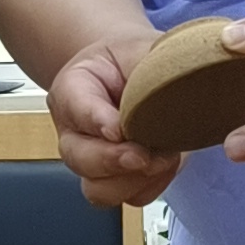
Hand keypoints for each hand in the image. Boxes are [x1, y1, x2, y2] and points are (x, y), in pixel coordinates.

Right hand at [44, 36, 179, 208]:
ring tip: (163, 157)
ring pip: (99, 189)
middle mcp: (74, 131)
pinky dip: (151, 186)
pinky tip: (165, 163)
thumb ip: (150, 64)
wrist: (132, 72)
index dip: (97, 121)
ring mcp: (92, 160)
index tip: (117, 129)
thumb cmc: (131, 60)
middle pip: (79, 158)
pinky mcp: (118, 179)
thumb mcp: (139, 48)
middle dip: (115, 160)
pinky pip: (129, 197)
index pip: (75, 107)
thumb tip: (173, 86)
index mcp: (71, 90)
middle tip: (145, 153)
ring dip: (134, 180)